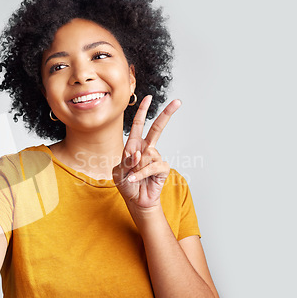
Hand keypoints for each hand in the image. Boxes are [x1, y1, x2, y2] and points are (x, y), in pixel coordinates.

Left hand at [112, 95, 180, 210]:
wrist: (135, 200)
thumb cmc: (126, 184)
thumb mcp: (118, 172)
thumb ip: (126, 161)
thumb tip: (138, 153)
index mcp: (133, 145)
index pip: (138, 125)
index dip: (142, 111)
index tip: (148, 97)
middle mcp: (146, 148)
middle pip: (157, 128)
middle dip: (167, 114)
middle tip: (178, 102)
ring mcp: (155, 158)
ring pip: (147, 154)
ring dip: (136, 166)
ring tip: (132, 175)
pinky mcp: (162, 168)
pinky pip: (152, 166)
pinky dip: (141, 173)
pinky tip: (135, 179)